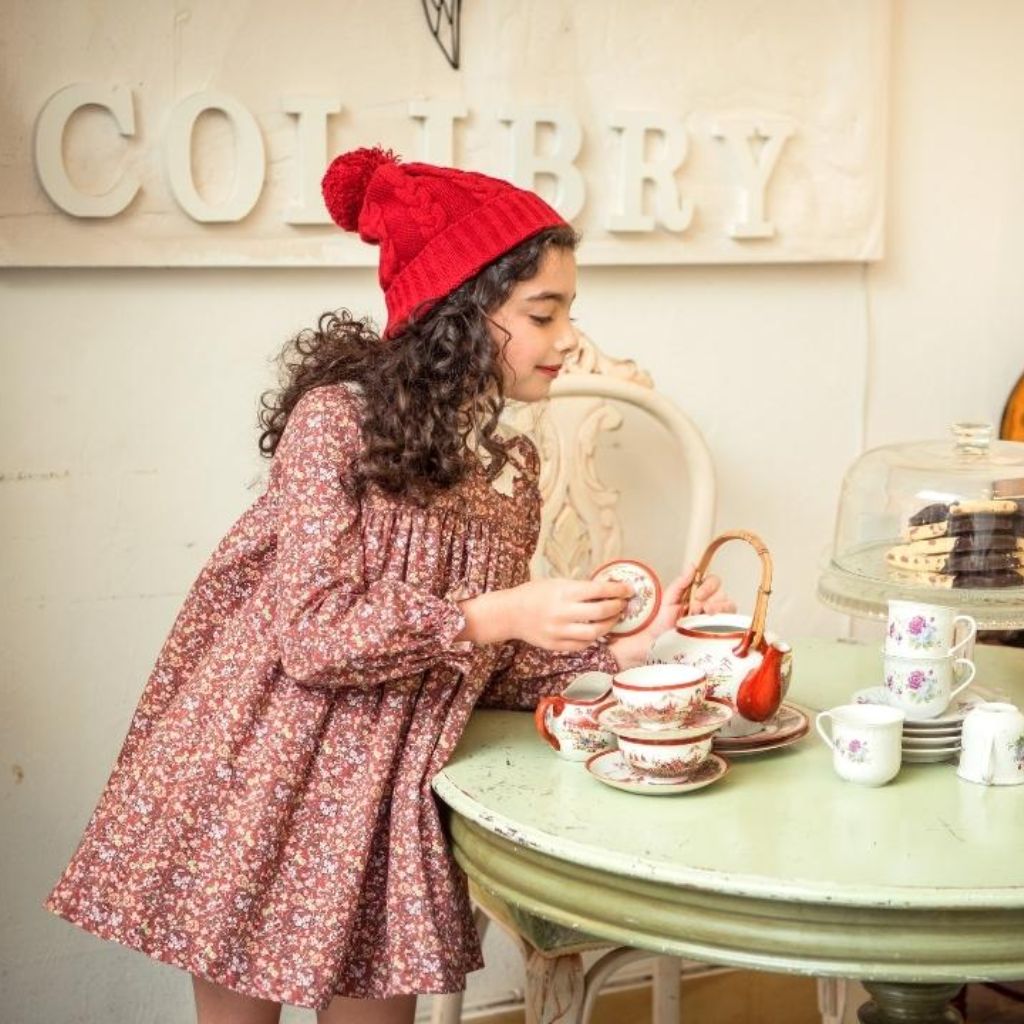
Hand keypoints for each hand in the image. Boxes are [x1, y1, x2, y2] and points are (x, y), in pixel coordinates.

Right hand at [456, 577, 632, 650]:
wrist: (509, 614)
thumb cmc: (534, 593)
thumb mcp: (556, 583)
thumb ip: (579, 588)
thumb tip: (607, 590)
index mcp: (563, 592)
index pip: (598, 590)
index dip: (617, 589)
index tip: (629, 589)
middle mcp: (563, 612)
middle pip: (601, 612)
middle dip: (617, 607)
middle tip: (622, 604)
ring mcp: (560, 631)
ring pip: (595, 632)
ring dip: (609, 625)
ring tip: (613, 619)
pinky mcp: (557, 645)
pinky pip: (583, 644)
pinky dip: (593, 638)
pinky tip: (596, 631)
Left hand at [608, 564, 735, 668]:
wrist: (657, 641)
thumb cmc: (662, 621)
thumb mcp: (669, 598)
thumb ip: (681, 582)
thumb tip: (692, 565)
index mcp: (698, 593)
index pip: (713, 581)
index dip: (708, 586)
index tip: (697, 595)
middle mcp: (710, 603)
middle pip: (722, 593)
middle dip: (709, 599)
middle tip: (695, 609)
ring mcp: (715, 617)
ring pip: (729, 605)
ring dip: (717, 608)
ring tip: (703, 615)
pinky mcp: (718, 631)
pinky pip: (730, 622)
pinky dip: (723, 619)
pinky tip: (711, 623)